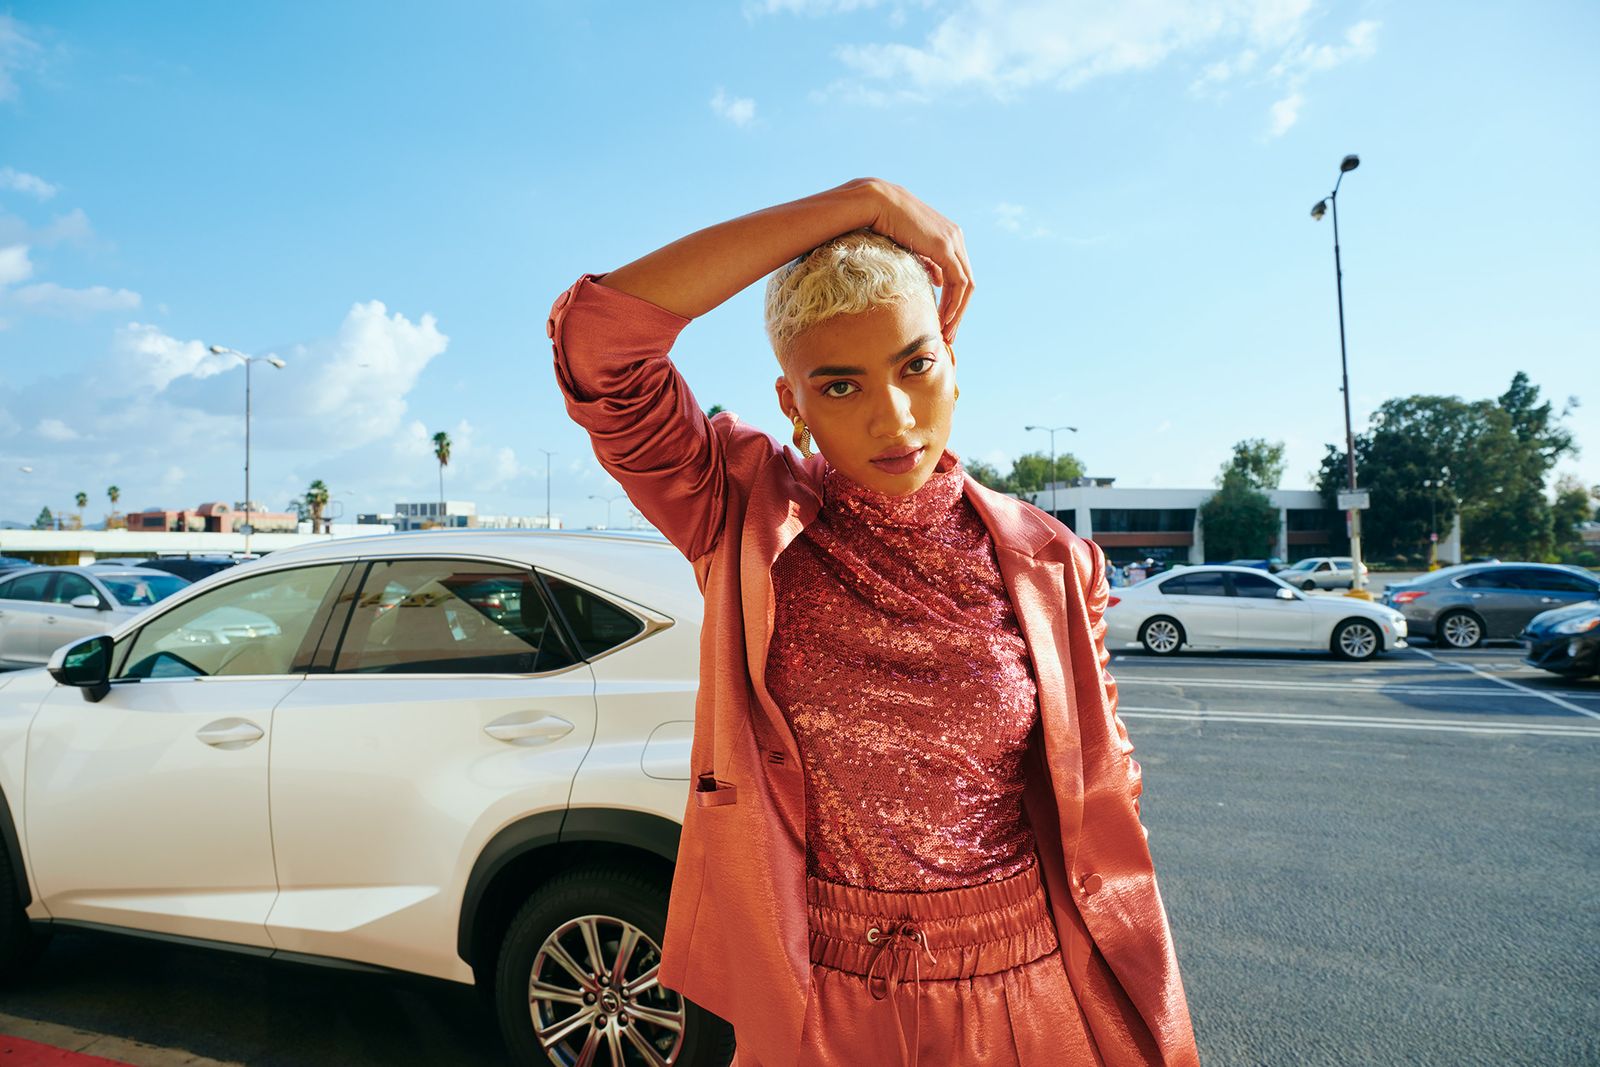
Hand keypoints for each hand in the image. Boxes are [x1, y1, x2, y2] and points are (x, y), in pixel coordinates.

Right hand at [859, 179, 973, 342]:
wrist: (876, 203)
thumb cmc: (884, 223)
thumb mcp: (910, 248)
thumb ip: (927, 263)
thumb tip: (938, 281)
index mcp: (948, 236)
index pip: (958, 274)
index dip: (953, 300)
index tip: (942, 320)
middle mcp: (955, 237)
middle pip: (966, 282)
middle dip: (959, 310)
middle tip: (948, 333)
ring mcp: (953, 241)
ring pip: (966, 285)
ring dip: (957, 311)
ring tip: (946, 331)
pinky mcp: (945, 246)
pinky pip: (958, 281)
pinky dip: (954, 303)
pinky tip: (944, 317)